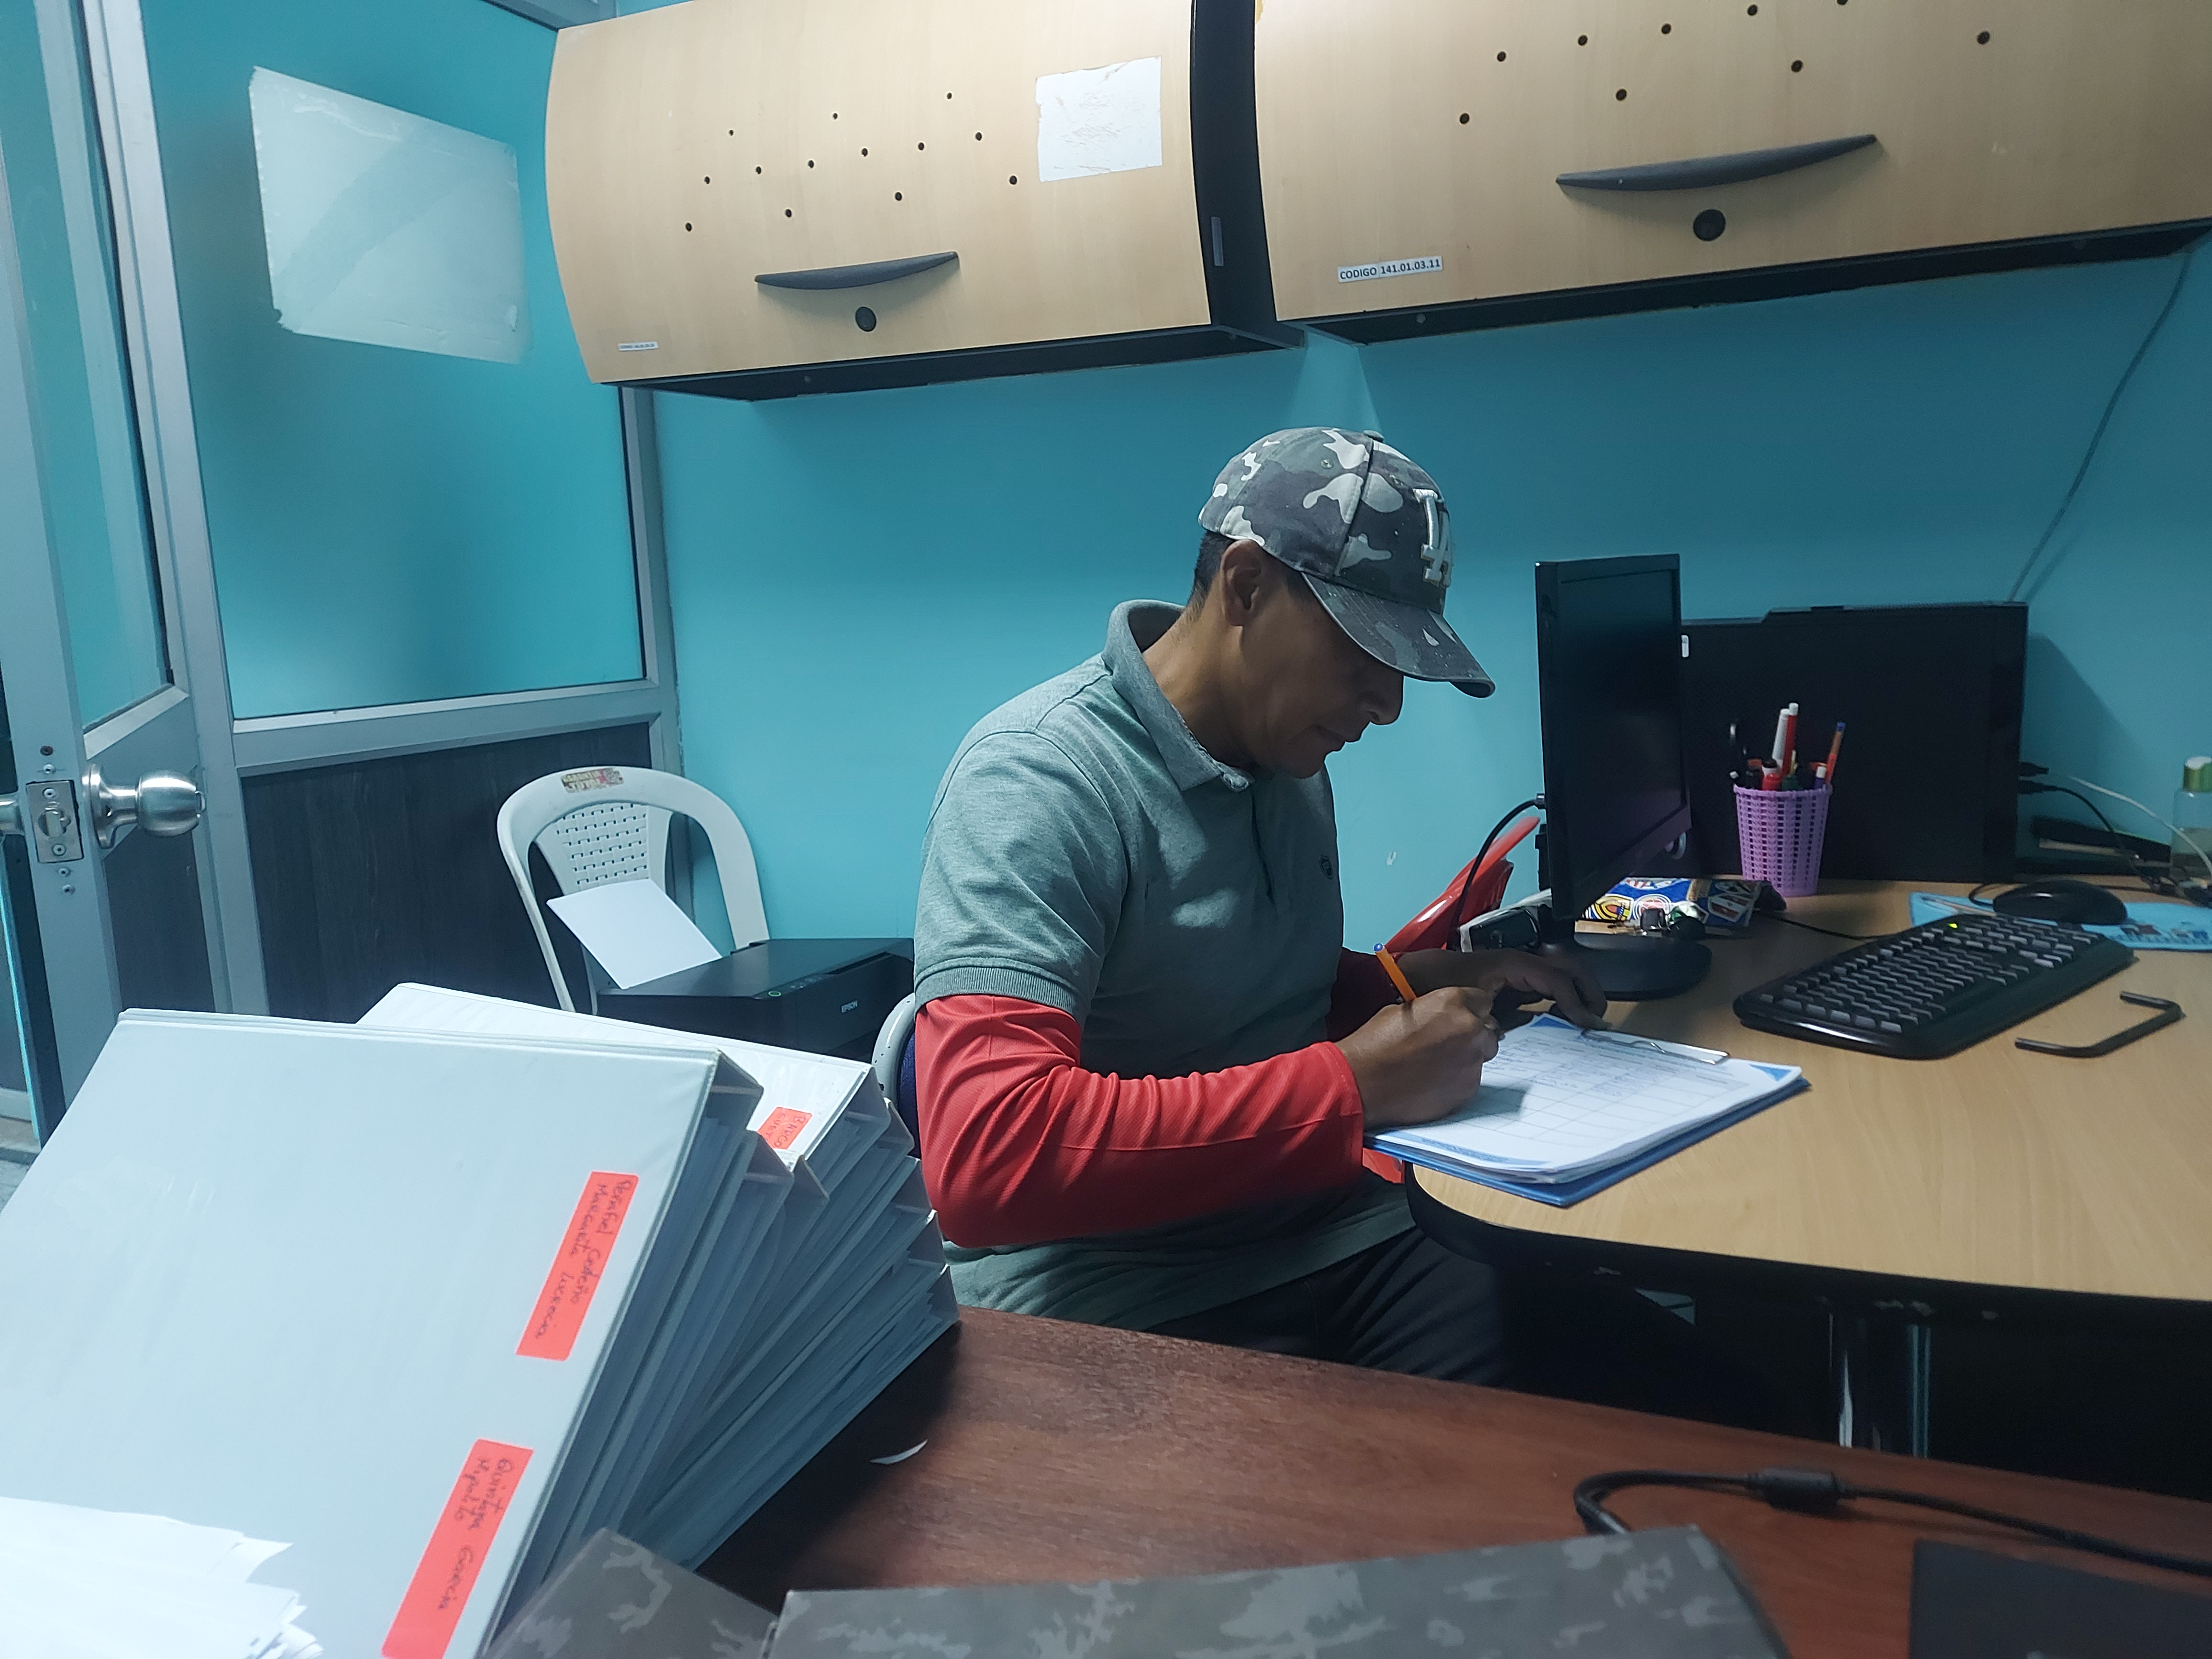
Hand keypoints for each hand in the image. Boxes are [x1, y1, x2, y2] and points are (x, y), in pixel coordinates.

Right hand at [1336, 986, 1501, 1131]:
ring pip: (1481, 1055)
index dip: (1468, 1009)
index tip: (1458, 1017)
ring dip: (1466, 1056)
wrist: (1362, 1082)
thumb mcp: (1403, 1009)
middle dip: (1471, 1033)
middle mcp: (1469, 1029)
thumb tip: (1444, 1016)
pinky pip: (1472, 1079)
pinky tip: (1434, 1080)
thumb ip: (1434, 1010)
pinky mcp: (1468, 1089)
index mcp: (1453, 1002)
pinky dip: (1458, 1079)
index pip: (1482, 999)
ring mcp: (1472, 1061)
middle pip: (1487, 1028)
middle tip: (1446, 1043)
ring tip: (1436, 1064)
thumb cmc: (1375, 1046)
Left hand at [1397, 947, 1607, 1027]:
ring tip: (1589, 1015)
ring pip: (1558, 974)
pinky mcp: (1510, 979)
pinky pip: (1543, 984)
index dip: (1575, 999)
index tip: (1589, 1021)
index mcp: (1512, 963)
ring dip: (1576, 991)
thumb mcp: (1465, 999)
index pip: (1556, 980)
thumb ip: (1488, 1019)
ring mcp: (1515, 969)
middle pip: (1566, 968)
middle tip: (1599, 1015)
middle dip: (1587, 988)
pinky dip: (1560, 996)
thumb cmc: (1437, 983)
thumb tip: (1503, 1032)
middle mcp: (1518, 962)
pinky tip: (1565, 1014)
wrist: (1413, 974)